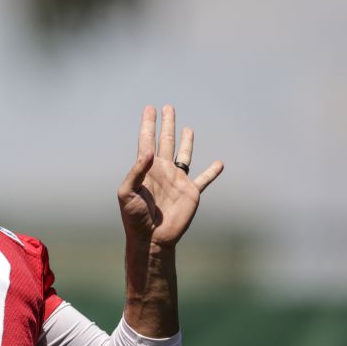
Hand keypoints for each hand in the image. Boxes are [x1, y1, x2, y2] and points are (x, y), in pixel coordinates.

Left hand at [117, 105, 222, 248]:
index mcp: (146, 169)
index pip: (146, 141)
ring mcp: (177, 181)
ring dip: (186, 142)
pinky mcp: (191, 193)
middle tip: (168, 107)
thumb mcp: (127, 193)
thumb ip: (136, 172)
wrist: (151, 238)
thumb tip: (149, 152)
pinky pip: (204, 180)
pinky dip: (212, 172)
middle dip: (166, 124)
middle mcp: (162, 171)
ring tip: (187, 128)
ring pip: (184, 155)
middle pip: (165, 141)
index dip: (148, 124)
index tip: (149, 108)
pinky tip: (219, 164)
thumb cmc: (134, 217)